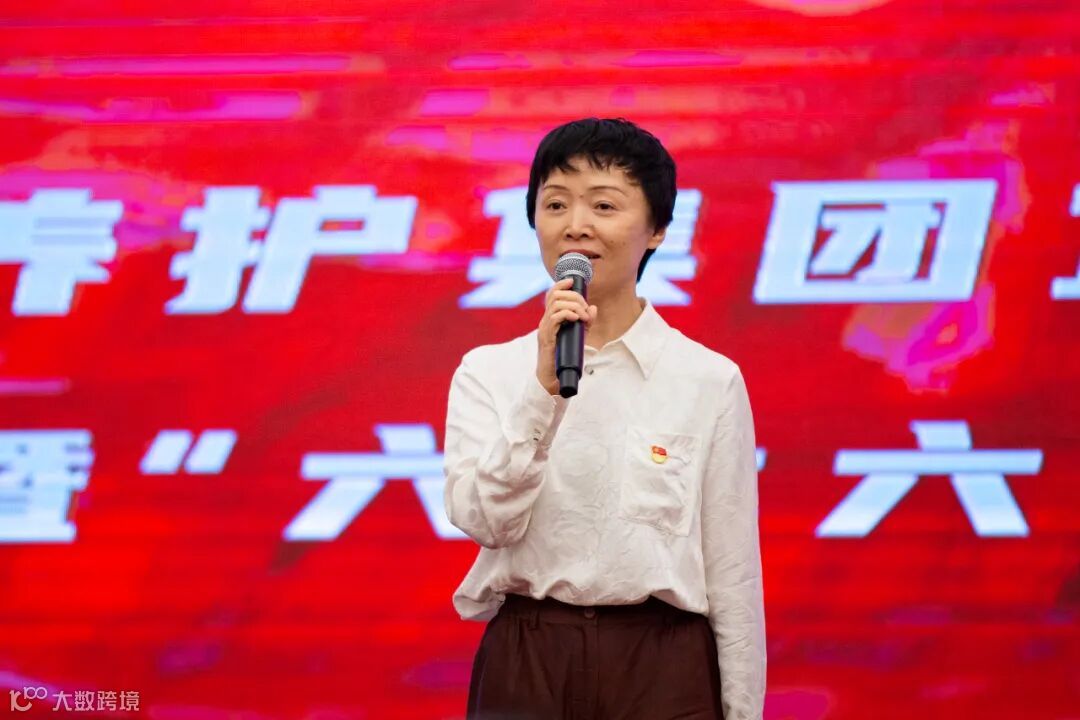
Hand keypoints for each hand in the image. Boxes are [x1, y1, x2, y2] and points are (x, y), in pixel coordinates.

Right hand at [536, 277, 597, 395]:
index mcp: (551, 317)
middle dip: (574, 297)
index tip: (573, 281)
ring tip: (583, 316)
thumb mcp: (580, 335)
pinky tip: (577, 319)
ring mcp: (544, 328)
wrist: (553, 377)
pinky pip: (554, 318)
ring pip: (555, 304)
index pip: (552, 293)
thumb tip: (593, 308)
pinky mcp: (546, 336)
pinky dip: (567, 314)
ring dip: (573, 306)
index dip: (561, 283)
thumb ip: (586, 322)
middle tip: (585, 309)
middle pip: (555, 295)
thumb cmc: (564, 357)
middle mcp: (545, 320)